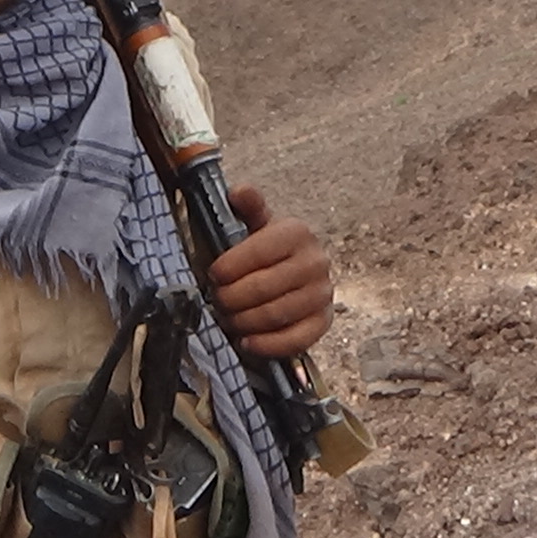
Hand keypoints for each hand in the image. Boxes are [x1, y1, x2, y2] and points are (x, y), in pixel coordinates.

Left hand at [207, 185, 333, 358]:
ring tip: (226, 318)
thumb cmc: (264, 247)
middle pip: (262, 288)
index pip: (257, 252)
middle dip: (230, 298)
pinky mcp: (323, 322)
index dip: (229, 267)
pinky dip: (266, 345)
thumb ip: (248, 207)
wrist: (293, 270)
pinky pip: (294, 340)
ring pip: (275, 315)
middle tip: (215, 300)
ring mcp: (323, 294)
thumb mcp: (255, 223)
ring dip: (243, 322)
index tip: (212, 274)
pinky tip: (246, 342)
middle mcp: (316, 262)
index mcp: (297, 233)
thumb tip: (239, 192)